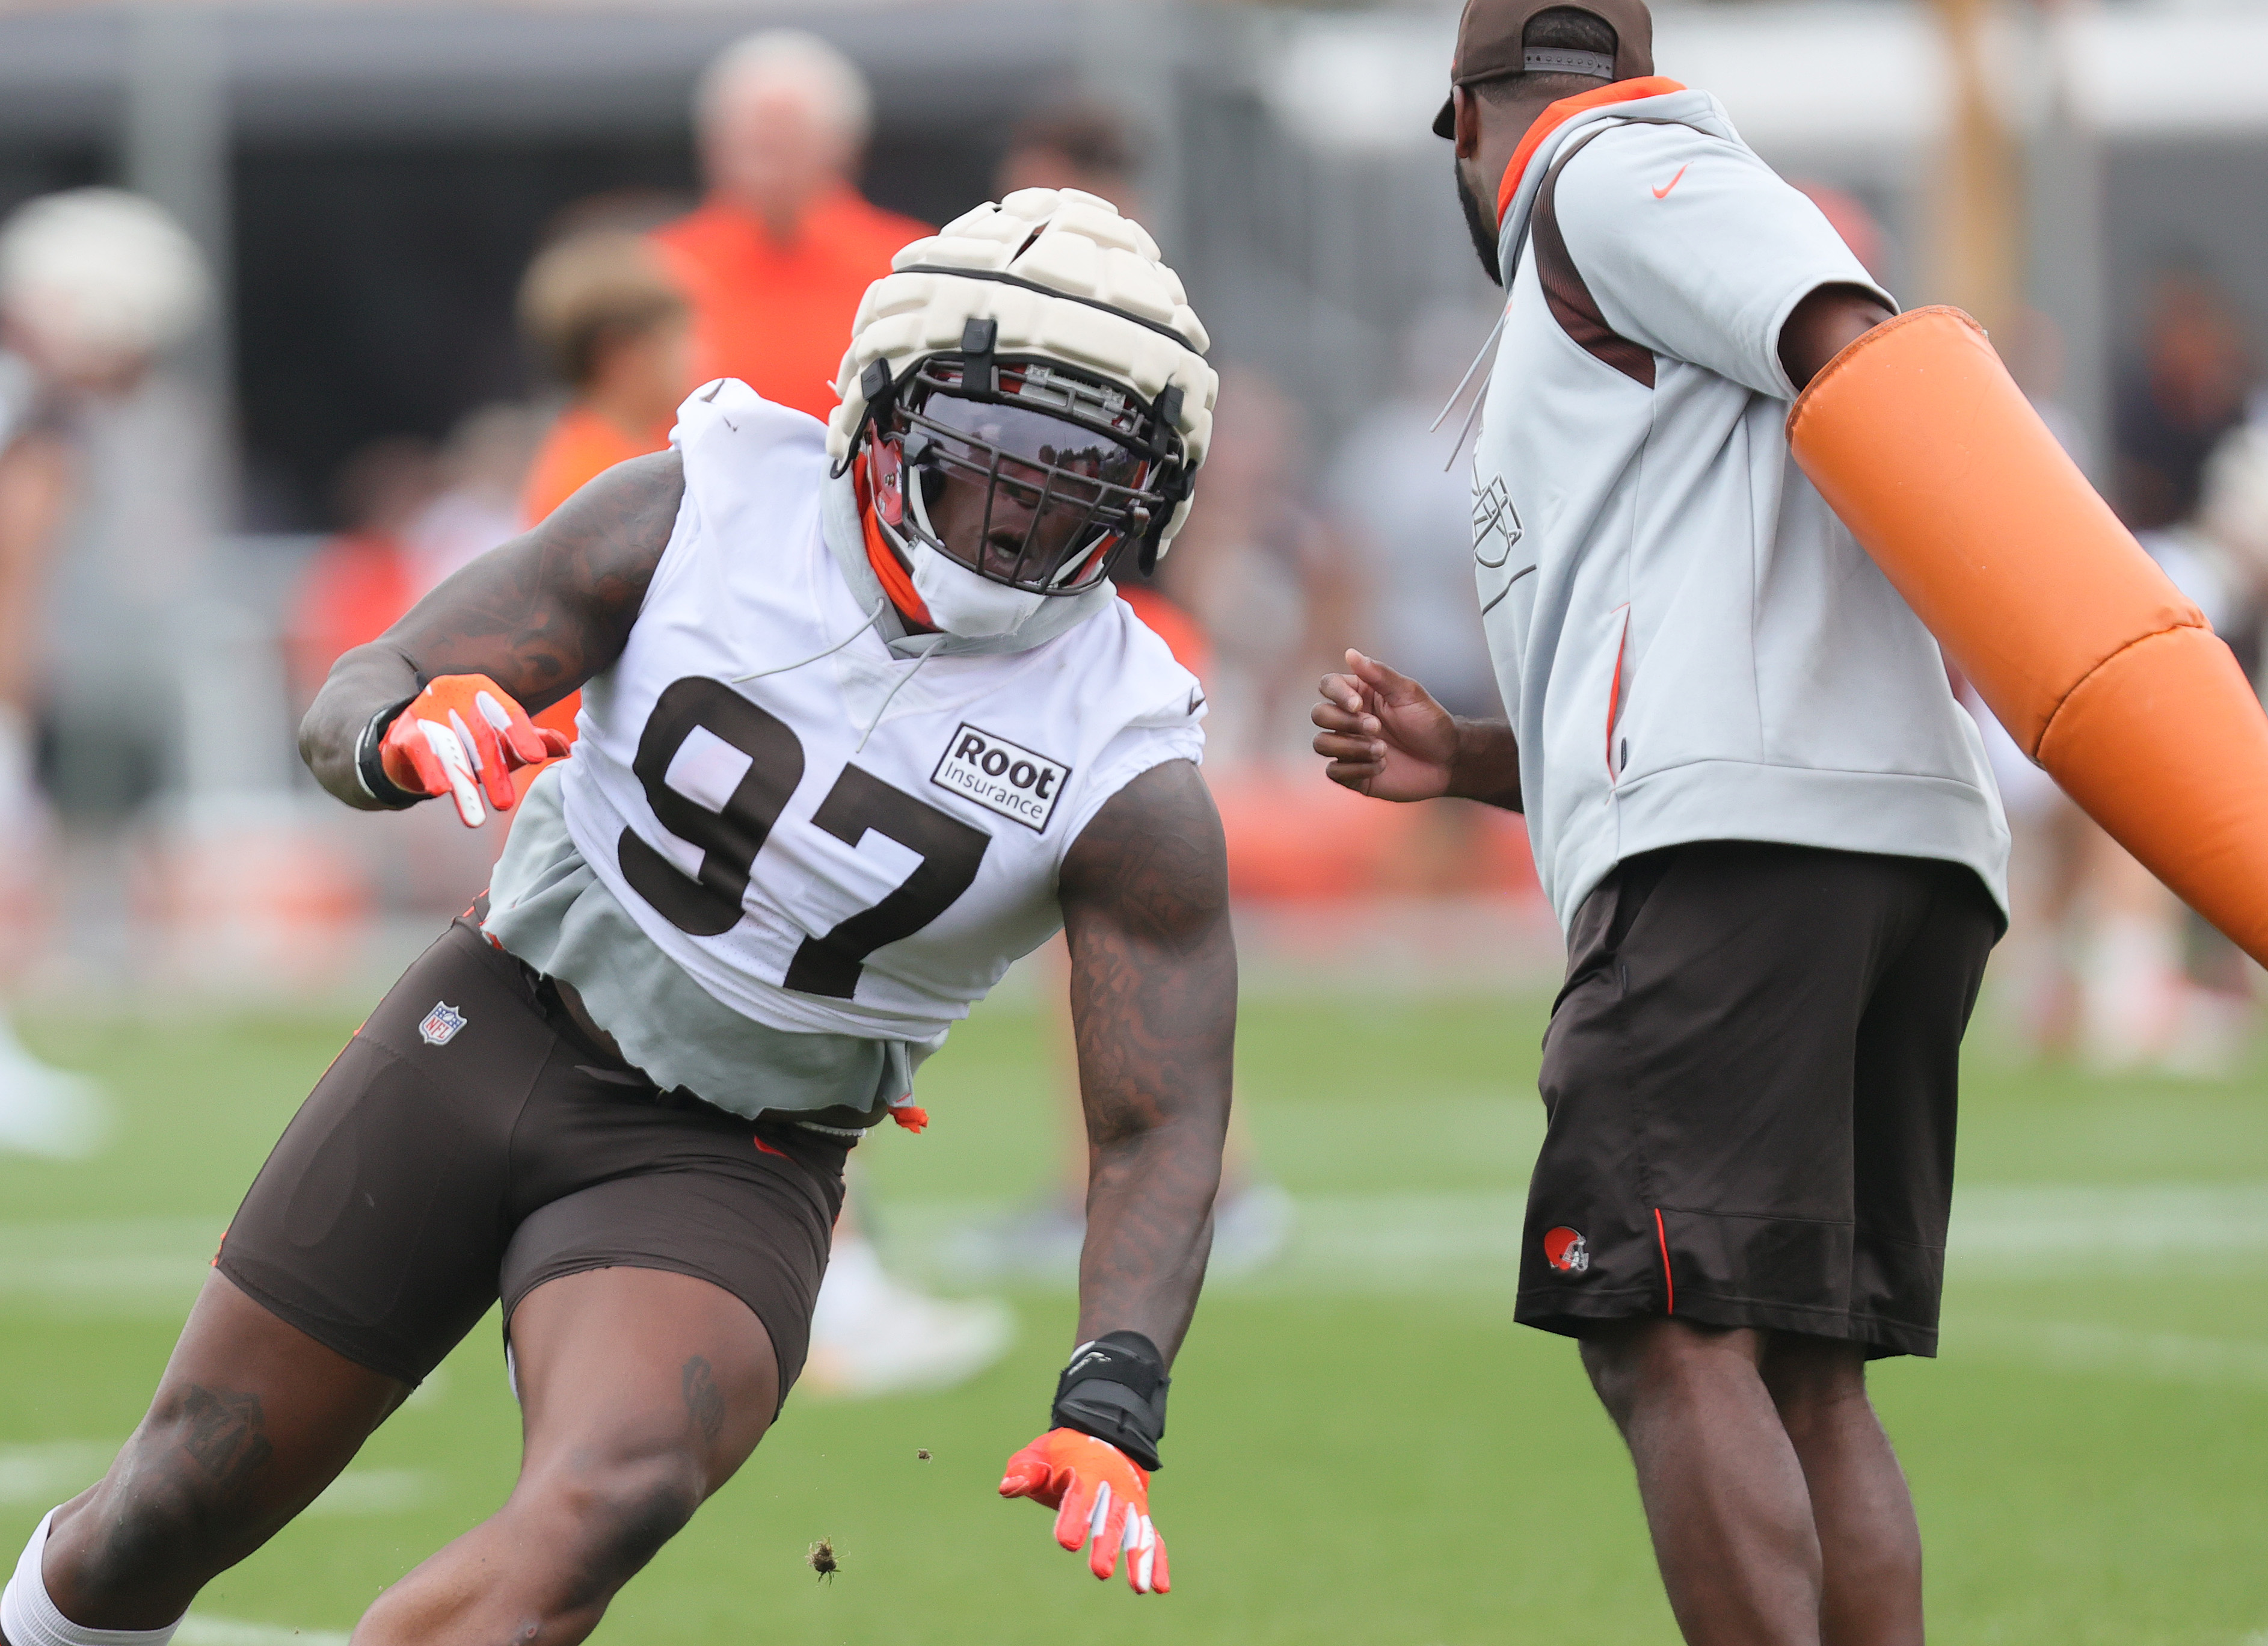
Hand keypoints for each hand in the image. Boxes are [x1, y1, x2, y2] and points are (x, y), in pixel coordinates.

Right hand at [380, 675, 567, 826]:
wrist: (412, 742)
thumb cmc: (468, 739)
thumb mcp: (500, 739)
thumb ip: (532, 739)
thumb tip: (566, 747)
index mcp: (482, 691)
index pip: (507, 712)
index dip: (522, 734)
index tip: (536, 758)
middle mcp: (454, 695)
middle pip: (481, 736)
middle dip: (494, 773)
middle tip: (505, 805)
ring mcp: (426, 711)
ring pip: (451, 751)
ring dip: (464, 786)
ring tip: (475, 819)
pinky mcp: (405, 732)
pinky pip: (421, 752)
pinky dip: (432, 772)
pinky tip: (440, 791)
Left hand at [999, 1428, 1168, 1593]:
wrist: (1107, 1438)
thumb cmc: (1063, 1455)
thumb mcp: (1040, 1453)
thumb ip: (1025, 1471)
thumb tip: (1008, 1488)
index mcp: (1088, 1471)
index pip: (1081, 1496)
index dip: (1074, 1518)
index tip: (1067, 1543)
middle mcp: (1115, 1487)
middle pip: (1112, 1517)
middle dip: (1107, 1544)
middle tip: (1100, 1572)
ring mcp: (1132, 1502)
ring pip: (1138, 1530)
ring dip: (1139, 1558)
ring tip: (1138, 1587)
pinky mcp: (1141, 1515)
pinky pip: (1153, 1538)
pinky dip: (1157, 1561)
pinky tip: (1159, 1588)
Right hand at [1311, 650, 1457, 800]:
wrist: (1447, 761)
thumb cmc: (1429, 722)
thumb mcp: (1409, 694)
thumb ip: (1380, 674)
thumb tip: (1350, 653)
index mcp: (1358, 694)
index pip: (1327, 685)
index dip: (1337, 694)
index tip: (1359, 705)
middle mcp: (1348, 719)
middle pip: (1319, 714)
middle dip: (1346, 723)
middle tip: (1377, 728)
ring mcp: (1348, 746)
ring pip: (1321, 744)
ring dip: (1351, 747)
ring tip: (1382, 751)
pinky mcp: (1352, 773)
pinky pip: (1334, 771)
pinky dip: (1357, 768)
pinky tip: (1382, 766)